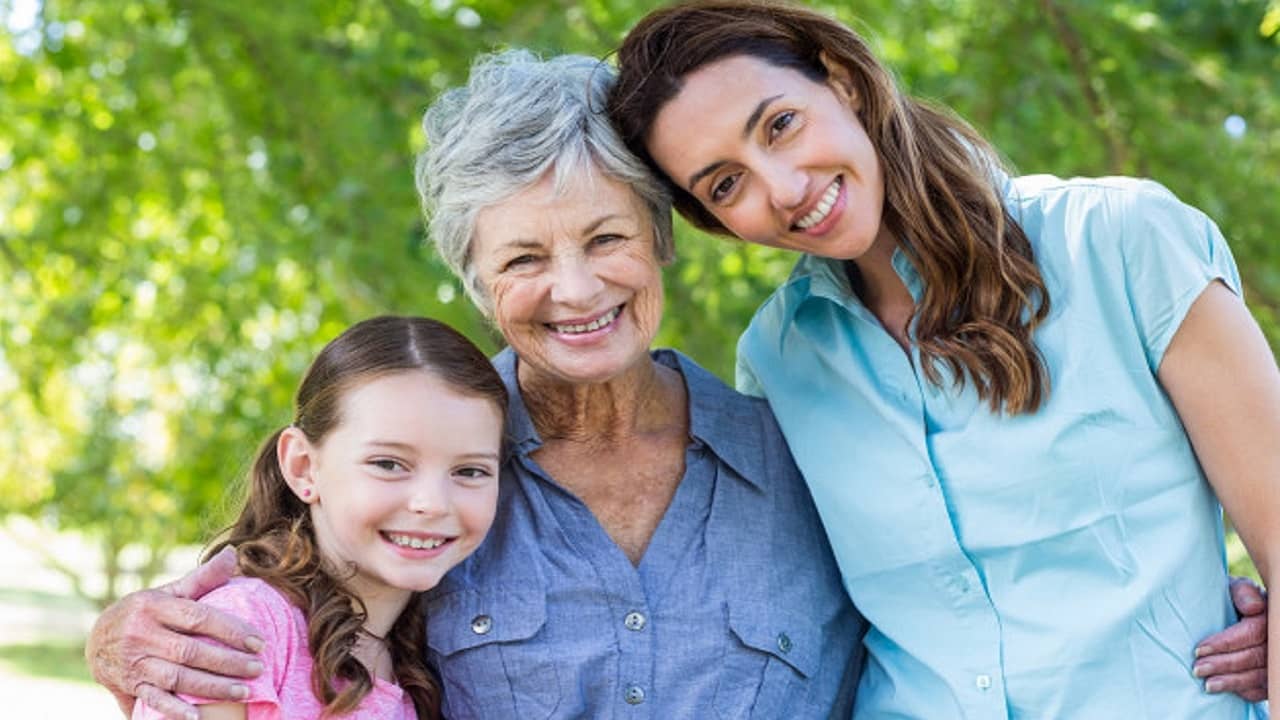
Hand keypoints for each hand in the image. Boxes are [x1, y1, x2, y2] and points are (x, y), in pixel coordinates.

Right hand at [85, 547, 264, 719]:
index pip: (199, 617)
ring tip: (244, 692)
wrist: (96, 639)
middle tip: (259, 669)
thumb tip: (231, 554)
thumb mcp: (168, 591)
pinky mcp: (128, 685)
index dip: (231, 630)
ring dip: (212, 687)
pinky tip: (197, 717)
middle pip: (191, 651)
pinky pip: (152, 700)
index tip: (259, 642)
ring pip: (177, 677)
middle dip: (228, 662)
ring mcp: (134, 661)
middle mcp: (141, 634)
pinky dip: (173, 710)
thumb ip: (202, 578)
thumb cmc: (146, 612)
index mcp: (154, 606)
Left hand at [1194, 576, 1266, 701]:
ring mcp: (1275, 659)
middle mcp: (1276, 640)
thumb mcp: (1235, 588)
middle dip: (1224, 665)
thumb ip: (1242, 592)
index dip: (1226, 643)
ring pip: (1259, 676)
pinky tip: (1226, 691)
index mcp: (1270, 617)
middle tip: (1197, 669)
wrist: (1234, 609)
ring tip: (1207, 685)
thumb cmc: (1233, 598)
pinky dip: (1245, 691)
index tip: (1199, 649)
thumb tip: (1253, 607)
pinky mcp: (1271, 674)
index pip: (1253, 632)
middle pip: (1255, 657)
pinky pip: (1263, 689)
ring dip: (1232, 682)